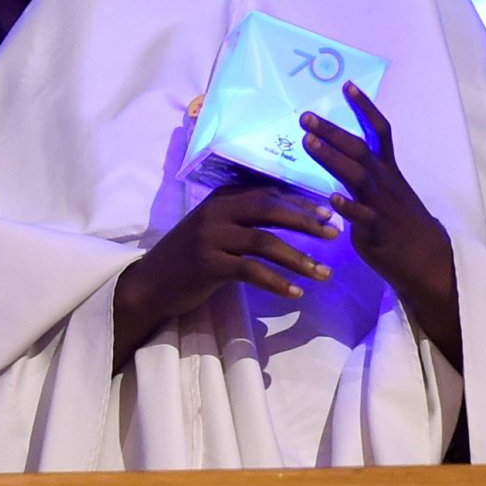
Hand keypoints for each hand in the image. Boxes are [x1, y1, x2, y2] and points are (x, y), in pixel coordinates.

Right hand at [115, 181, 340, 331]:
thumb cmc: (188, 256)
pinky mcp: (208, 264)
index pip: (266, 192)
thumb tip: (289, 214)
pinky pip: (250, 271)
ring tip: (324, 273)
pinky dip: (276, 282)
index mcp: (219, 199)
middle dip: (305, 221)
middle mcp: (215, 212)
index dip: (299, 201)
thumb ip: (242, 218)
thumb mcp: (214, 229)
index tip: (327, 212)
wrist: (151, 282)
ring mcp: (210, 237)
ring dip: (298, 258)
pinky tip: (296, 293)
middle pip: (268, 209)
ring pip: (264, 241)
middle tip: (334, 234)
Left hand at [301, 84, 454, 311]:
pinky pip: (363, 217)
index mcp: (388, 171)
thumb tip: (334, 151)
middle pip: (359, 150)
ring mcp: (382, 206)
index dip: (365, 108)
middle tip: (305, 116)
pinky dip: (348, 207)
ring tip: (308, 142)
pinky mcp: (378, 232)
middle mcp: (385, 183)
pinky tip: (332, 198)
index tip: (347, 85)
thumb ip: (362, 172)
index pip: (379, 132)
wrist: (430, 262)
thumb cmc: (402, 224)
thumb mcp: (386, 191)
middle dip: (332, 131)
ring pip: (358, 177)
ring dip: (332, 158)